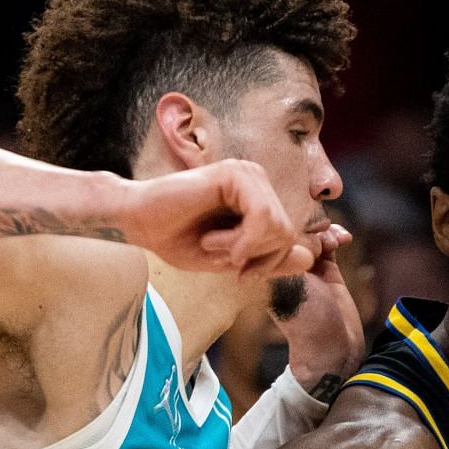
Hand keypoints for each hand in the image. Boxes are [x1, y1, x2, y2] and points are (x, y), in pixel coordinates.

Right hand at [118, 159, 316, 278]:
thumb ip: (270, 261)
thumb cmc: (179, 240)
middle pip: (287, 234)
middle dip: (257, 258)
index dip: (270, 264)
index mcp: (260, 199)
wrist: (139, 224)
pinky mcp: (234, 174)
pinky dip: (240, 241)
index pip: (290, 238)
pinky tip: (212, 241)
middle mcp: (258, 181)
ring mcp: (247, 174)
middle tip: (221, 257)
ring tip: (211, 244)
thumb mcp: (232, 261)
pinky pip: (261, 217)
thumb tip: (309, 260)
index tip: (241, 274)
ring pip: (278, 227)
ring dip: (243, 249)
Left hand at [275, 225, 365, 398]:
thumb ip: (288, 253)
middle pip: (289, 226)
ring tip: (333, 239)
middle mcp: (280, 263)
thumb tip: (290, 222)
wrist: (332, 345)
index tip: (295, 212)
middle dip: (306, 220)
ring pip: (311, 231)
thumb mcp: (290, 283)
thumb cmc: (305, 319)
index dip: (282, 217)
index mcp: (262, 266)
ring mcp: (304, 264)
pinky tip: (344, 238)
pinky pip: (329, 242)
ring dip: (324, 229)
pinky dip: (336, 236)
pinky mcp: (326, 268)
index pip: (267, 230)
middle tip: (318, 225)